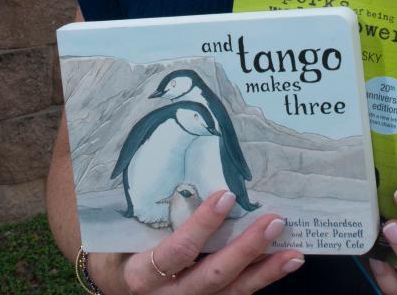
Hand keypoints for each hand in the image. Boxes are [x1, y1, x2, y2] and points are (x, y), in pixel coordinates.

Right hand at [90, 190, 304, 294]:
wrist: (114, 281)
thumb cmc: (116, 240)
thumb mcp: (112, 223)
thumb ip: (119, 184)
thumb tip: (105, 120)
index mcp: (137, 274)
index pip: (172, 254)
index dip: (199, 228)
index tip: (224, 196)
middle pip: (209, 277)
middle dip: (244, 250)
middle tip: (273, 220)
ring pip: (229, 291)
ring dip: (263, 269)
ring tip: (291, 248)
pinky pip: (238, 294)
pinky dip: (264, 277)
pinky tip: (288, 260)